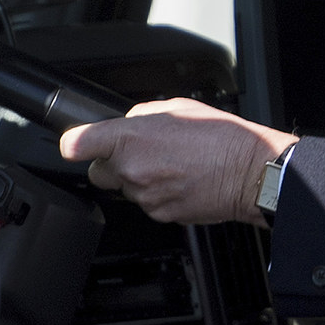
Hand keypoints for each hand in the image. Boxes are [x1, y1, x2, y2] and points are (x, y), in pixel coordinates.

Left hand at [59, 98, 297, 225]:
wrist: (249, 173)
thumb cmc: (222, 138)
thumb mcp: (177, 108)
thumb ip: (142, 117)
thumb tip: (129, 125)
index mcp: (130, 138)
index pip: (77, 144)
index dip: (74, 143)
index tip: (75, 144)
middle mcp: (132, 169)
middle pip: (98, 172)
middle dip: (113, 163)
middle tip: (140, 153)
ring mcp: (145, 196)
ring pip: (126, 189)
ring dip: (139, 178)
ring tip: (172, 165)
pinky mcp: (160, 215)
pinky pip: (148, 203)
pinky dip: (158, 194)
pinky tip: (180, 180)